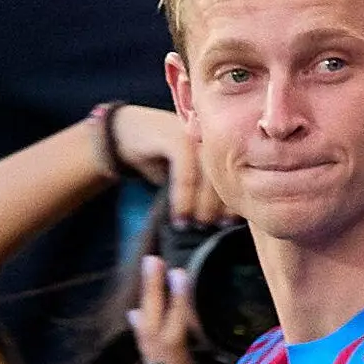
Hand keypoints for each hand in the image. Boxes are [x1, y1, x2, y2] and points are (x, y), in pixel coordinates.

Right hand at [111, 104, 230, 226]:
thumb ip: (203, 192)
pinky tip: (179, 215)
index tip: (230, 224)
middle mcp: (211, 140)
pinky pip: (185, 167)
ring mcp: (194, 135)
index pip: (239, 176)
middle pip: (227, 174)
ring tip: (196, 224)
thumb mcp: (185, 179)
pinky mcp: (174, 137)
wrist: (124, 135)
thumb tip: (220, 224)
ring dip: (203, 203)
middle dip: (222, 205)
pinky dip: (183, 195)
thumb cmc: (159, 162)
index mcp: (220, 148)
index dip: (237, 201)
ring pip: (208, 172)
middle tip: (212, 227)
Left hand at [129, 254, 200, 363]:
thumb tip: (252, 358)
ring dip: (147, 308)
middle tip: (153, 260)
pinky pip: (148, 357)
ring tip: (150, 275)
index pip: (173, 340)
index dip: (177, 306)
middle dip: (151, 295)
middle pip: (150, 335)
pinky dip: (145, 331)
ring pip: (145, 345)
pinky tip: (139, 317)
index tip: (180, 273)